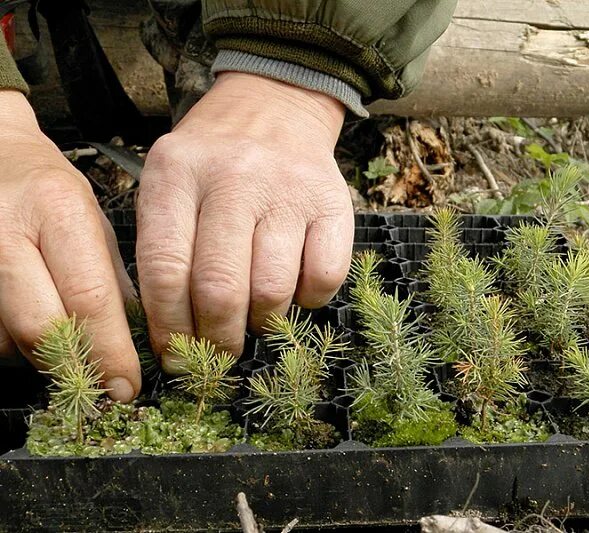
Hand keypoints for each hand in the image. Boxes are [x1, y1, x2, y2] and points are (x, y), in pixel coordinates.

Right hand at [0, 90, 139, 400]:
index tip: (126, 385)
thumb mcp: (93, 221)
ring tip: (62, 340)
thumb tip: (136, 344)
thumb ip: (112, 280)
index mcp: (58, 210)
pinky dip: (11, 344)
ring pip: (6, 341)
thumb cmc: (48, 192)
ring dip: (39, 357)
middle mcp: (6, 232)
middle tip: (98, 382)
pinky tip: (28, 325)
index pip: (89, 298)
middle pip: (40, 327)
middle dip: (75, 366)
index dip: (109, 352)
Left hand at [137, 72, 353, 371]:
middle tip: (218, 353)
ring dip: (262, 322)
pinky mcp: (334, 202)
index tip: (175, 355)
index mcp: (177, 173)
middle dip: (217, 339)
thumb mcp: (170, 182)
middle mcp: (234, 178)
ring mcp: (288, 189)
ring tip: (255, 318)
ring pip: (273, 290)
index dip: (169, 327)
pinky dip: (308, 300)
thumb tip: (175, 335)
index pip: (165, 270)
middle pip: (220, 289)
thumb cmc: (213, 158)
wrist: (274, 104)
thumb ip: (164, 245)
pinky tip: (295, 289)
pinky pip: (324, 277)